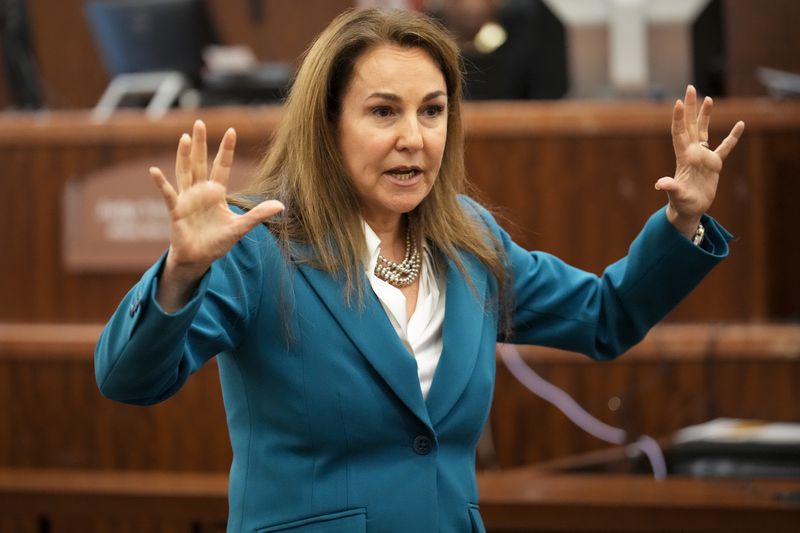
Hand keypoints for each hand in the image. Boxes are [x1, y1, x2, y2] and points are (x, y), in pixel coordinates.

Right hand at [150, 120, 283, 310]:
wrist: (198, 259)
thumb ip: (258, 215)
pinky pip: (169, 194)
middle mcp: (200, 191)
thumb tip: (281, 205)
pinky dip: (161, 183)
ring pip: (184, 172)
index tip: (232, 131)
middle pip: (200, 162)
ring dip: (183, 156)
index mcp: (216, 193)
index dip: (226, 150)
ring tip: (184, 138)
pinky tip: (154, 171)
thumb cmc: (217, 242)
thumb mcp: (240, 228)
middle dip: (200, 144)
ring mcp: (187, 199)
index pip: (222, 166)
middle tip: (200, 123)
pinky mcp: (176, 211)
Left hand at [655, 85, 744, 238]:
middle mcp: (692, 153)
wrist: (689, 210)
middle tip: (690, 88)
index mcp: (683, 158)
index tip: (679, 102)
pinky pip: (724, 147)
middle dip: (690, 108)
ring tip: (707, 99)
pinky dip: (732, 137)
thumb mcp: (676, 196)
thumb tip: (660, 184)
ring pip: (703, 131)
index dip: (679, 119)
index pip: (679, 133)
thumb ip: (670, 188)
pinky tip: (740, 124)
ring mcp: (702, 157)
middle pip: (690, 125)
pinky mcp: (714, 164)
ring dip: (705, 115)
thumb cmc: (681, 204)